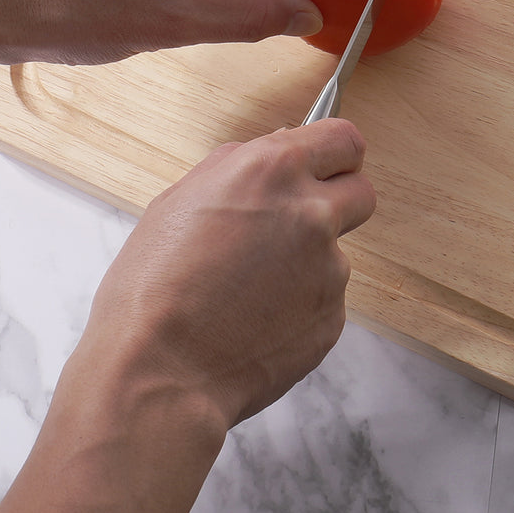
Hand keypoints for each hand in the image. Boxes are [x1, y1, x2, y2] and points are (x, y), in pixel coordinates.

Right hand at [78, 117, 376, 426]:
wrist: (156, 373)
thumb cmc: (152, 290)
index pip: (343, 139)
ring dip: (307, 264)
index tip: (328, 167)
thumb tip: (267, 157)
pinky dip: (300, 307)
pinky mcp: (334, 315)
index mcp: (273, 170)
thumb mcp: (178, 201)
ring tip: (247, 292)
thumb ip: (236, 168)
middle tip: (296, 227)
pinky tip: (254, 322)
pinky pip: (325, 299)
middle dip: (338, 203)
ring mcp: (330, 266)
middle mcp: (312, 211)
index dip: (336, 155)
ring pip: (336, 252)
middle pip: (361, 192)